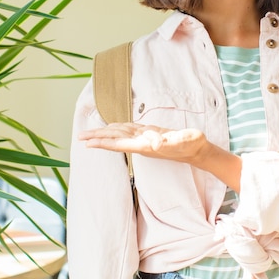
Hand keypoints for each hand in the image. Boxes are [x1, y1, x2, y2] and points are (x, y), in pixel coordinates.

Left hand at [80, 122, 241, 190]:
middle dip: (97, 139)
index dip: (103, 143)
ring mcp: (146, 140)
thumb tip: (155, 143)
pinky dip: (118, 129)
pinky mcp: (150, 135)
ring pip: (121, 135)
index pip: (119, 144)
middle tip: (80, 137)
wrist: (198, 150)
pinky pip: (129, 132)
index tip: (87, 143)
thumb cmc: (191, 144)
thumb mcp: (183, 139)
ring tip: (91, 133)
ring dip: (105, 134)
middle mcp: (143, 144)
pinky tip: (113, 128)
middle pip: (116, 140)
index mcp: (146, 145)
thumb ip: (169, 141)